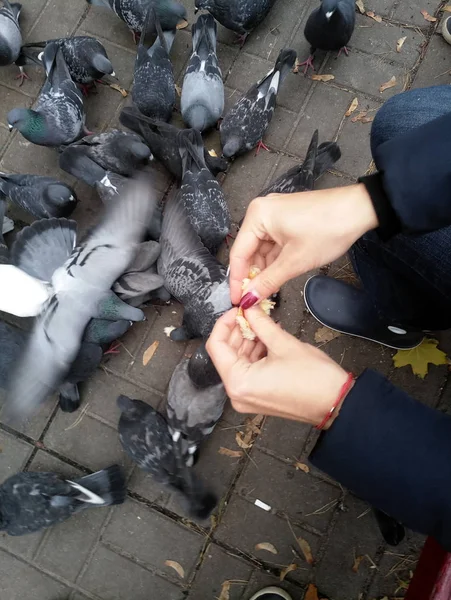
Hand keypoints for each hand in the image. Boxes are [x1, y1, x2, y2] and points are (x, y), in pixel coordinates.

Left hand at [206, 307, 350, 428]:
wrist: (336, 403)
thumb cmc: (314, 379)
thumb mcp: (283, 343)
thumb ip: (260, 323)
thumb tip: (249, 307)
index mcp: (238, 382)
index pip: (216, 346)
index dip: (224, 323)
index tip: (238, 309)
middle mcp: (237, 394)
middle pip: (225, 354)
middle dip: (237, 330)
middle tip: (251, 312)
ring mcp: (246, 397)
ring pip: (237, 361)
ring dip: (247, 340)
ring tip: (262, 323)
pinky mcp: (257, 396)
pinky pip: (247, 370)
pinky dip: (254, 353)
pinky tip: (267, 337)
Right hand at [230, 183, 377, 305]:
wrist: (359, 210)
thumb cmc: (328, 229)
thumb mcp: (295, 261)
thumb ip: (268, 282)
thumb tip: (248, 299)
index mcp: (257, 215)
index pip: (238, 254)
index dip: (237, 281)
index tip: (237, 301)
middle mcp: (261, 211)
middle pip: (248, 251)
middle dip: (252, 276)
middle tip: (253, 300)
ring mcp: (274, 214)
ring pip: (261, 249)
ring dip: (264, 270)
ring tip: (266, 292)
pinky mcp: (286, 219)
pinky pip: (273, 243)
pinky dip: (275, 261)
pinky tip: (277, 277)